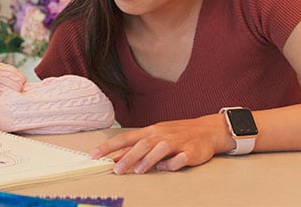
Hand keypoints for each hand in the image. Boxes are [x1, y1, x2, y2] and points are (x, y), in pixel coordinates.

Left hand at [89, 114, 231, 173]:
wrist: (207, 130)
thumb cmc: (176, 134)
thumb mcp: (154, 138)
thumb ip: (135, 148)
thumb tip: (115, 158)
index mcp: (149, 131)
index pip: (125, 138)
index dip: (108, 147)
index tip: (93, 155)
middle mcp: (161, 135)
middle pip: (142, 144)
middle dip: (128, 157)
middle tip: (116, 170)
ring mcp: (176, 142)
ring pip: (160, 149)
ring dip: (147, 160)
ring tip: (137, 171)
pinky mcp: (190, 151)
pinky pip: (180, 158)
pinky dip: (172, 164)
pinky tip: (165, 168)